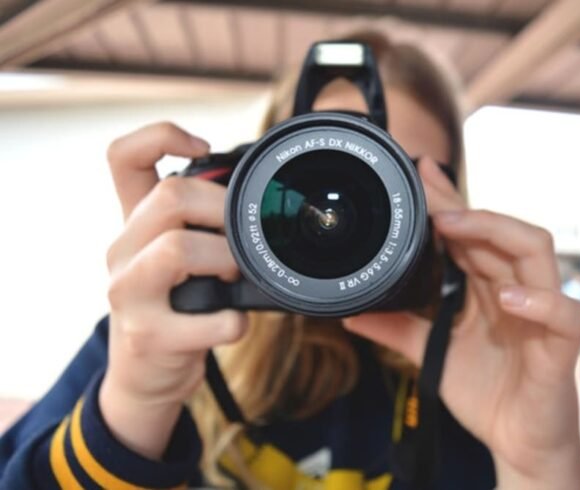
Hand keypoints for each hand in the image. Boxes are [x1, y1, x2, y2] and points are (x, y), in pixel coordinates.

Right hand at [100, 122, 247, 458]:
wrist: (145, 376)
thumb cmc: (174, 307)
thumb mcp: (178, 260)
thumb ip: (204, 227)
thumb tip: (260, 202)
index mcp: (133, 225)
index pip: (123, 157)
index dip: (161, 136)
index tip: (203, 147)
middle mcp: (121, 251)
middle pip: (169, 196)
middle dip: (223, 212)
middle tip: (241, 239)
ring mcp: (128, 294)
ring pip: (178, 248)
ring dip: (226, 261)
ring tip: (234, 279)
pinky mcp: (148, 336)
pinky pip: (211, 317)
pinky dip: (236, 321)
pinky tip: (235, 323)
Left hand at [343, 158, 579, 488]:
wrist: (517, 443)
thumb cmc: (486, 394)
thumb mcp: (431, 355)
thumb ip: (398, 330)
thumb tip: (352, 315)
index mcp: (491, 287)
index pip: (474, 233)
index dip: (450, 202)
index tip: (421, 174)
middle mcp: (519, 290)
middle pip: (503, 230)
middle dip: (465, 206)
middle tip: (428, 192)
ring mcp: (544, 314)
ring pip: (538, 251)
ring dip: (496, 233)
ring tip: (454, 228)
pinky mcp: (562, 347)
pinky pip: (568, 314)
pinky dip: (541, 301)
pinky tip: (508, 297)